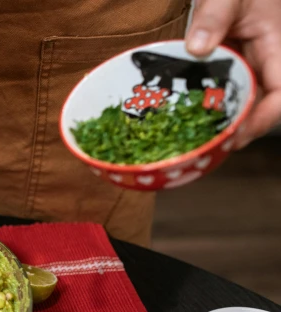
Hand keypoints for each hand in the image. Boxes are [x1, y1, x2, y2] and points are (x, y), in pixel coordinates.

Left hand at [186, 0, 280, 146]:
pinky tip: (187, 116)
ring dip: (223, 119)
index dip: (262, 120)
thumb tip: (197, 49)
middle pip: (261, 105)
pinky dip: (210, 104)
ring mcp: (251, 63)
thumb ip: (213, 17)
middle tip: (207, 146)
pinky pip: (225, 89)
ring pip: (242, 100)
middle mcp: (268, 60)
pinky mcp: (232, 65)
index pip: (280, 94)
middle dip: (238, 128)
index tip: (236, 136)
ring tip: (196, 138)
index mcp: (278, 47)